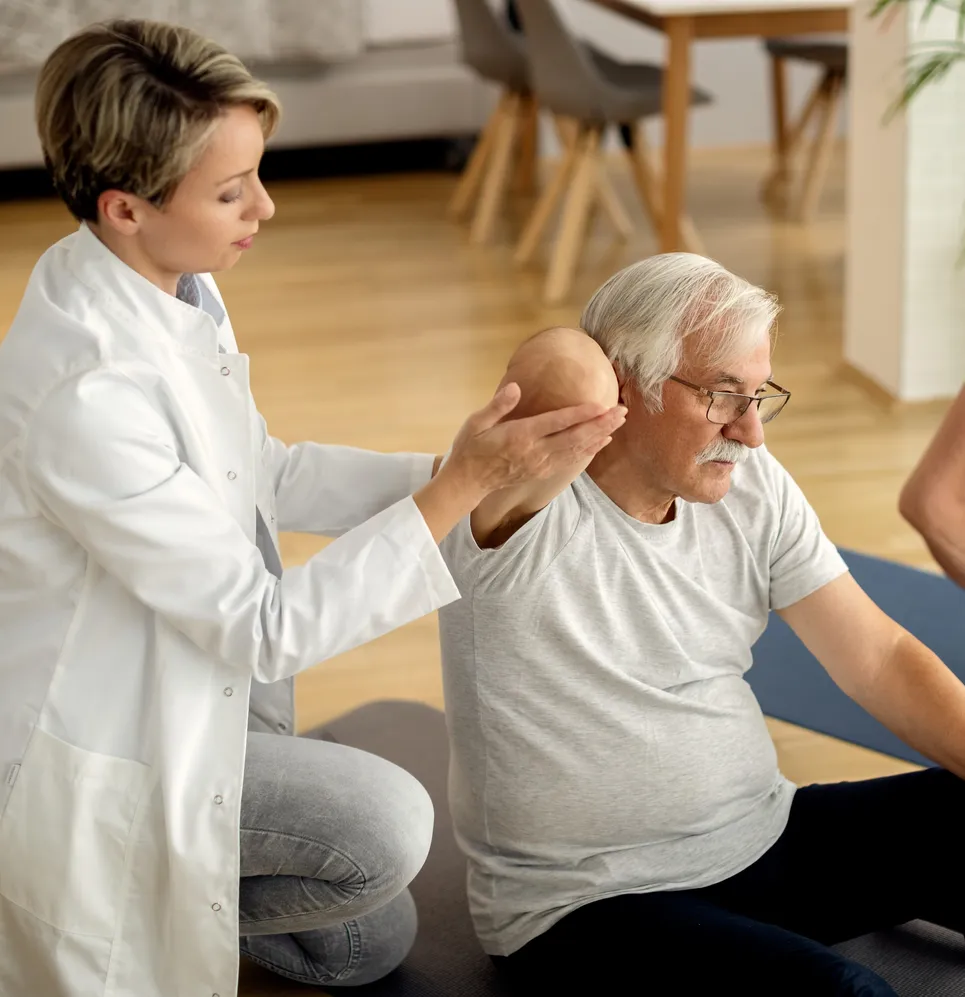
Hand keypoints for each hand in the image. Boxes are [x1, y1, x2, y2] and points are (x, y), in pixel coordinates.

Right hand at [443, 382, 625, 499]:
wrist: (467, 482)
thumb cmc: (470, 447)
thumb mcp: (476, 422)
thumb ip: (498, 405)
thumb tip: (515, 387)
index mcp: (520, 436)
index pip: (557, 422)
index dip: (581, 414)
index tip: (602, 404)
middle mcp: (535, 452)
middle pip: (575, 437)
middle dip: (601, 424)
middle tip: (622, 411)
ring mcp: (540, 464)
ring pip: (578, 450)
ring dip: (600, 436)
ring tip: (619, 423)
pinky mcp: (542, 472)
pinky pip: (571, 461)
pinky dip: (590, 451)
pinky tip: (602, 442)